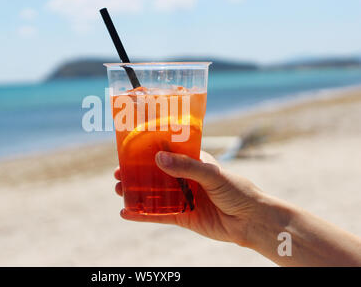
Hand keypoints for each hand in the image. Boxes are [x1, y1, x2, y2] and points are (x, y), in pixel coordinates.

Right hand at [114, 150, 262, 245]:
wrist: (252, 221)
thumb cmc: (237, 190)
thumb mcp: (212, 174)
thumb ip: (186, 167)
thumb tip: (158, 159)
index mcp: (193, 162)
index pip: (166, 153)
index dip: (147, 151)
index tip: (129, 149)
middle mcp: (185, 179)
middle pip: (155, 174)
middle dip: (136, 173)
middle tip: (118, 173)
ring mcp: (182, 198)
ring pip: (153, 194)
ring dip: (136, 192)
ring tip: (119, 189)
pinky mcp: (182, 217)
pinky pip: (158, 215)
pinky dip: (142, 215)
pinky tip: (126, 213)